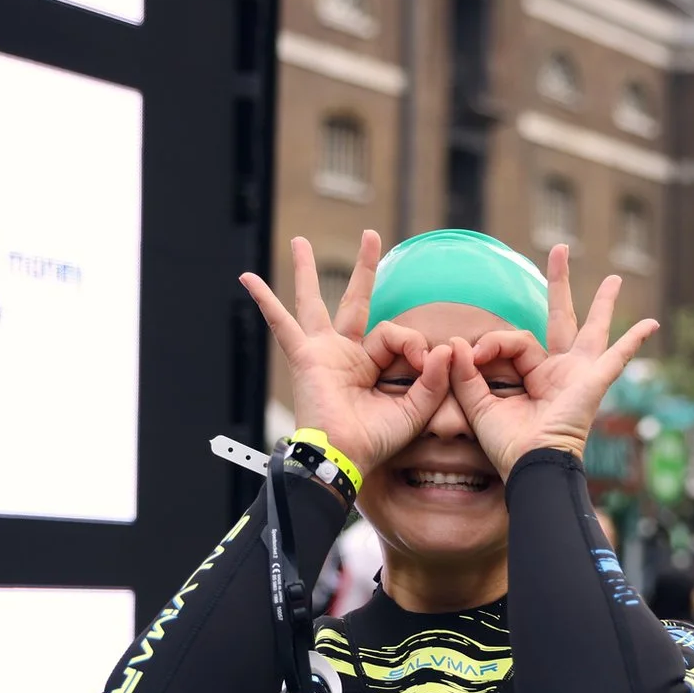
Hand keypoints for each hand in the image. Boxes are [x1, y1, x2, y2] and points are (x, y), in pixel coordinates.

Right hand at [239, 232, 453, 473]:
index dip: (413, 344)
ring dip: (307, 271)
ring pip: (314, 302)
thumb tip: (445, 347)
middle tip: (371, 235)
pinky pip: (281, 323)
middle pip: (356, 301)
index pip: (396, 335)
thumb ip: (434, 379)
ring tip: (300, 242)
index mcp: (372, 366)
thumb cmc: (375, 441)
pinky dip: (264, 300)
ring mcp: (323, 352)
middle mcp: (346, 354)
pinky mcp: (304, 356)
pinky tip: (248, 277)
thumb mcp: (416, 409)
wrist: (344, 457)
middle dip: (365, 269)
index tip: (424, 362)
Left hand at [443, 246, 657, 477]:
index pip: (513, 340)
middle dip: (560, 284)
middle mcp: (559, 370)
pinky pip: (616, 358)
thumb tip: (455, 341)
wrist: (530, 468)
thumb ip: (466, 373)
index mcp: (533, 375)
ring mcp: (579, 374)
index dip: (492, 342)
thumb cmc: (507, 446)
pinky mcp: (593, 383)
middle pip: (560, 318)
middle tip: (559, 249)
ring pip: (592, 329)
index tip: (474, 355)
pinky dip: (633, 342)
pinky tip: (651, 324)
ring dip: (603, 303)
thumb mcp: (478, 405)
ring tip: (616, 278)